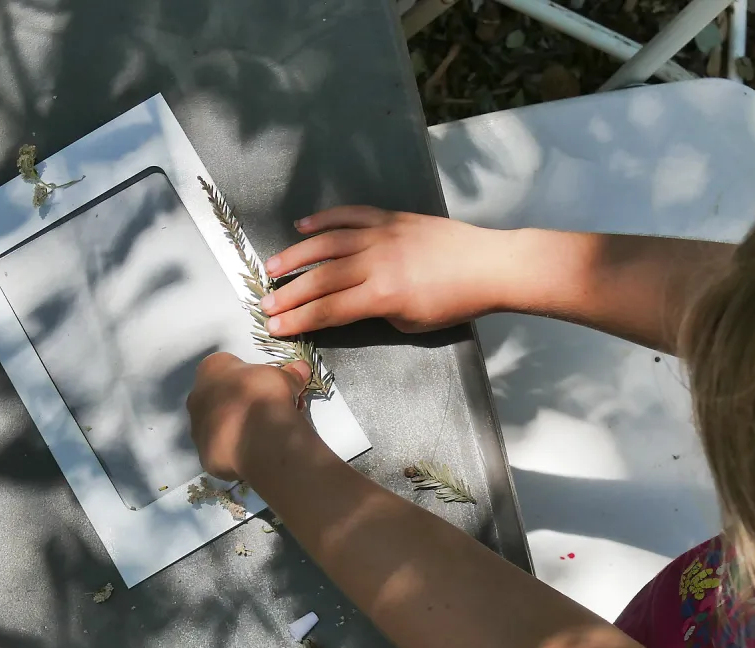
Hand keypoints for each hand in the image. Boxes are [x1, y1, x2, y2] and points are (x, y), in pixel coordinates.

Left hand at [186, 353, 310, 480]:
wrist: (257, 437)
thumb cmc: (264, 396)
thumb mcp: (284, 377)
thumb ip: (291, 374)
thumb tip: (301, 370)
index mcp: (211, 369)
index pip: (228, 367)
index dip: (252, 377)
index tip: (270, 388)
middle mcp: (196, 397)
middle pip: (223, 397)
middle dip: (245, 403)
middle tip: (271, 411)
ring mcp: (198, 429)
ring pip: (222, 425)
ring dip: (241, 427)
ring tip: (267, 434)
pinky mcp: (205, 455)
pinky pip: (224, 450)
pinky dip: (238, 450)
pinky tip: (256, 451)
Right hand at [260, 207, 514, 335]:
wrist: (490, 265)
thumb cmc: (456, 302)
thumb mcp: (413, 323)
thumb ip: (378, 313)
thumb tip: (354, 304)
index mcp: (381, 295)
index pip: (329, 310)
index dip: (298, 320)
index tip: (275, 327)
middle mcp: (375, 262)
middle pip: (320, 279)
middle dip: (289, 294)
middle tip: (264, 304)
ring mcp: (381, 235)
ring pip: (327, 242)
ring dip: (296, 255)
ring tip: (272, 267)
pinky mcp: (391, 218)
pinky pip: (351, 214)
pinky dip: (325, 218)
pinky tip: (302, 225)